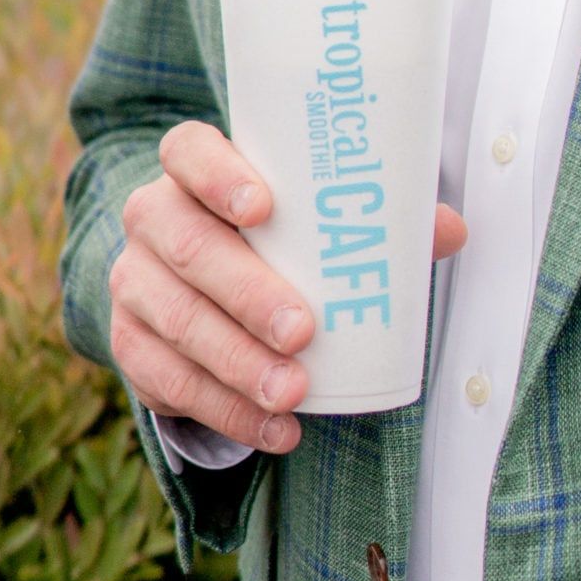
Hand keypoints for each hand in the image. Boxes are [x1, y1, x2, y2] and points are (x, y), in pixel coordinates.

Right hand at [110, 120, 467, 456]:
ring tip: (294, 395)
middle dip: (246, 293)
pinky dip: (225, 411)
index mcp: (192, 168)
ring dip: (237, 364)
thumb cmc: (277, 233)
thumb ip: (375, 215)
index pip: (188, 151)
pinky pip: (167, 381)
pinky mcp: (131, 344)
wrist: (205, 279)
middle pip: (187, 246)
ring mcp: (134, 281)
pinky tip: (273, 428)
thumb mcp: (313, 214)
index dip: (219, 175)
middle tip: (303, 331)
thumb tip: (450, 229)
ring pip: (176, 321)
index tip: (265, 208)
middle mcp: (152, 216)